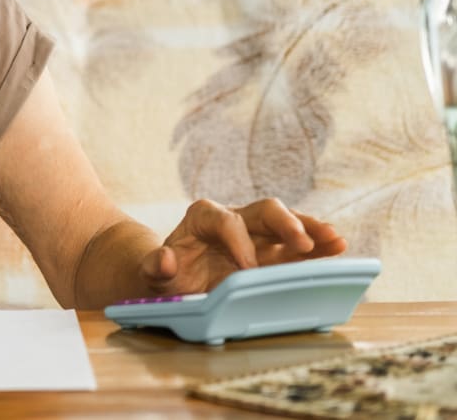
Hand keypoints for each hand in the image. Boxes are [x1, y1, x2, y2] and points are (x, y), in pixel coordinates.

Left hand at [140, 198, 346, 294]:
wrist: (177, 280)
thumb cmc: (167, 275)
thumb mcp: (154, 274)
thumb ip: (155, 267)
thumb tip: (166, 260)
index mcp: (203, 217)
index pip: (224, 220)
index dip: (238, 241)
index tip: (248, 269)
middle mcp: (234, 218)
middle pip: (264, 210)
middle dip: (285, 224)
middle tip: (303, 242)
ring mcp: (258, 234)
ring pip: (288, 223)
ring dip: (311, 230)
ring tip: (335, 240)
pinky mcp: (274, 251)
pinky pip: (299, 245)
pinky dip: (318, 246)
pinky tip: (338, 249)